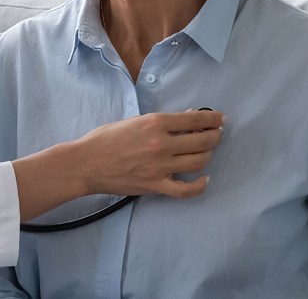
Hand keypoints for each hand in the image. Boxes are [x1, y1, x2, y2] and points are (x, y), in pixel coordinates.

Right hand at [12, 110, 223, 221]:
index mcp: (154, 123)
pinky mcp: (156, 185)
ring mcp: (160, 166)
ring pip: (199, 162)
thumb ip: (158, 122)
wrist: (86, 163)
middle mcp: (161, 144)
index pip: (195, 119)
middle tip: (216, 135)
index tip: (221, 119)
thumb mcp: (132, 121)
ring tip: (206, 151)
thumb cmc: (104, 139)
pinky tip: (204, 179)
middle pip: (202, 141)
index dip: (213, 119)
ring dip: (208, 155)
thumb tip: (185, 120)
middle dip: (214, 137)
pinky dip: (200, 185)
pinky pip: (187, 189)